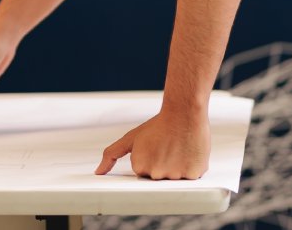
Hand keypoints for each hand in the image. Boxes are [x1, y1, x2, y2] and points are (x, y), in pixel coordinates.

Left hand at [95, 109, 210, 178]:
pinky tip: (188, 152)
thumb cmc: (158, 126)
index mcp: (140, 167)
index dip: (149, 159)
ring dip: (177, 165)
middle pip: (159, 177)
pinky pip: (191, 176)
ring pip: (175, 177)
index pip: (143, 172)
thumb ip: (112, 155)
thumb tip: (98, 172)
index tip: (154, 147)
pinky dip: (191, 166)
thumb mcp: (130, 139)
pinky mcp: (193, 174)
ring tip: (177, 148)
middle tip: (166, 146)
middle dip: (162, 163)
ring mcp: (175, 176)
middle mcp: (157, 174)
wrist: (183, 114)